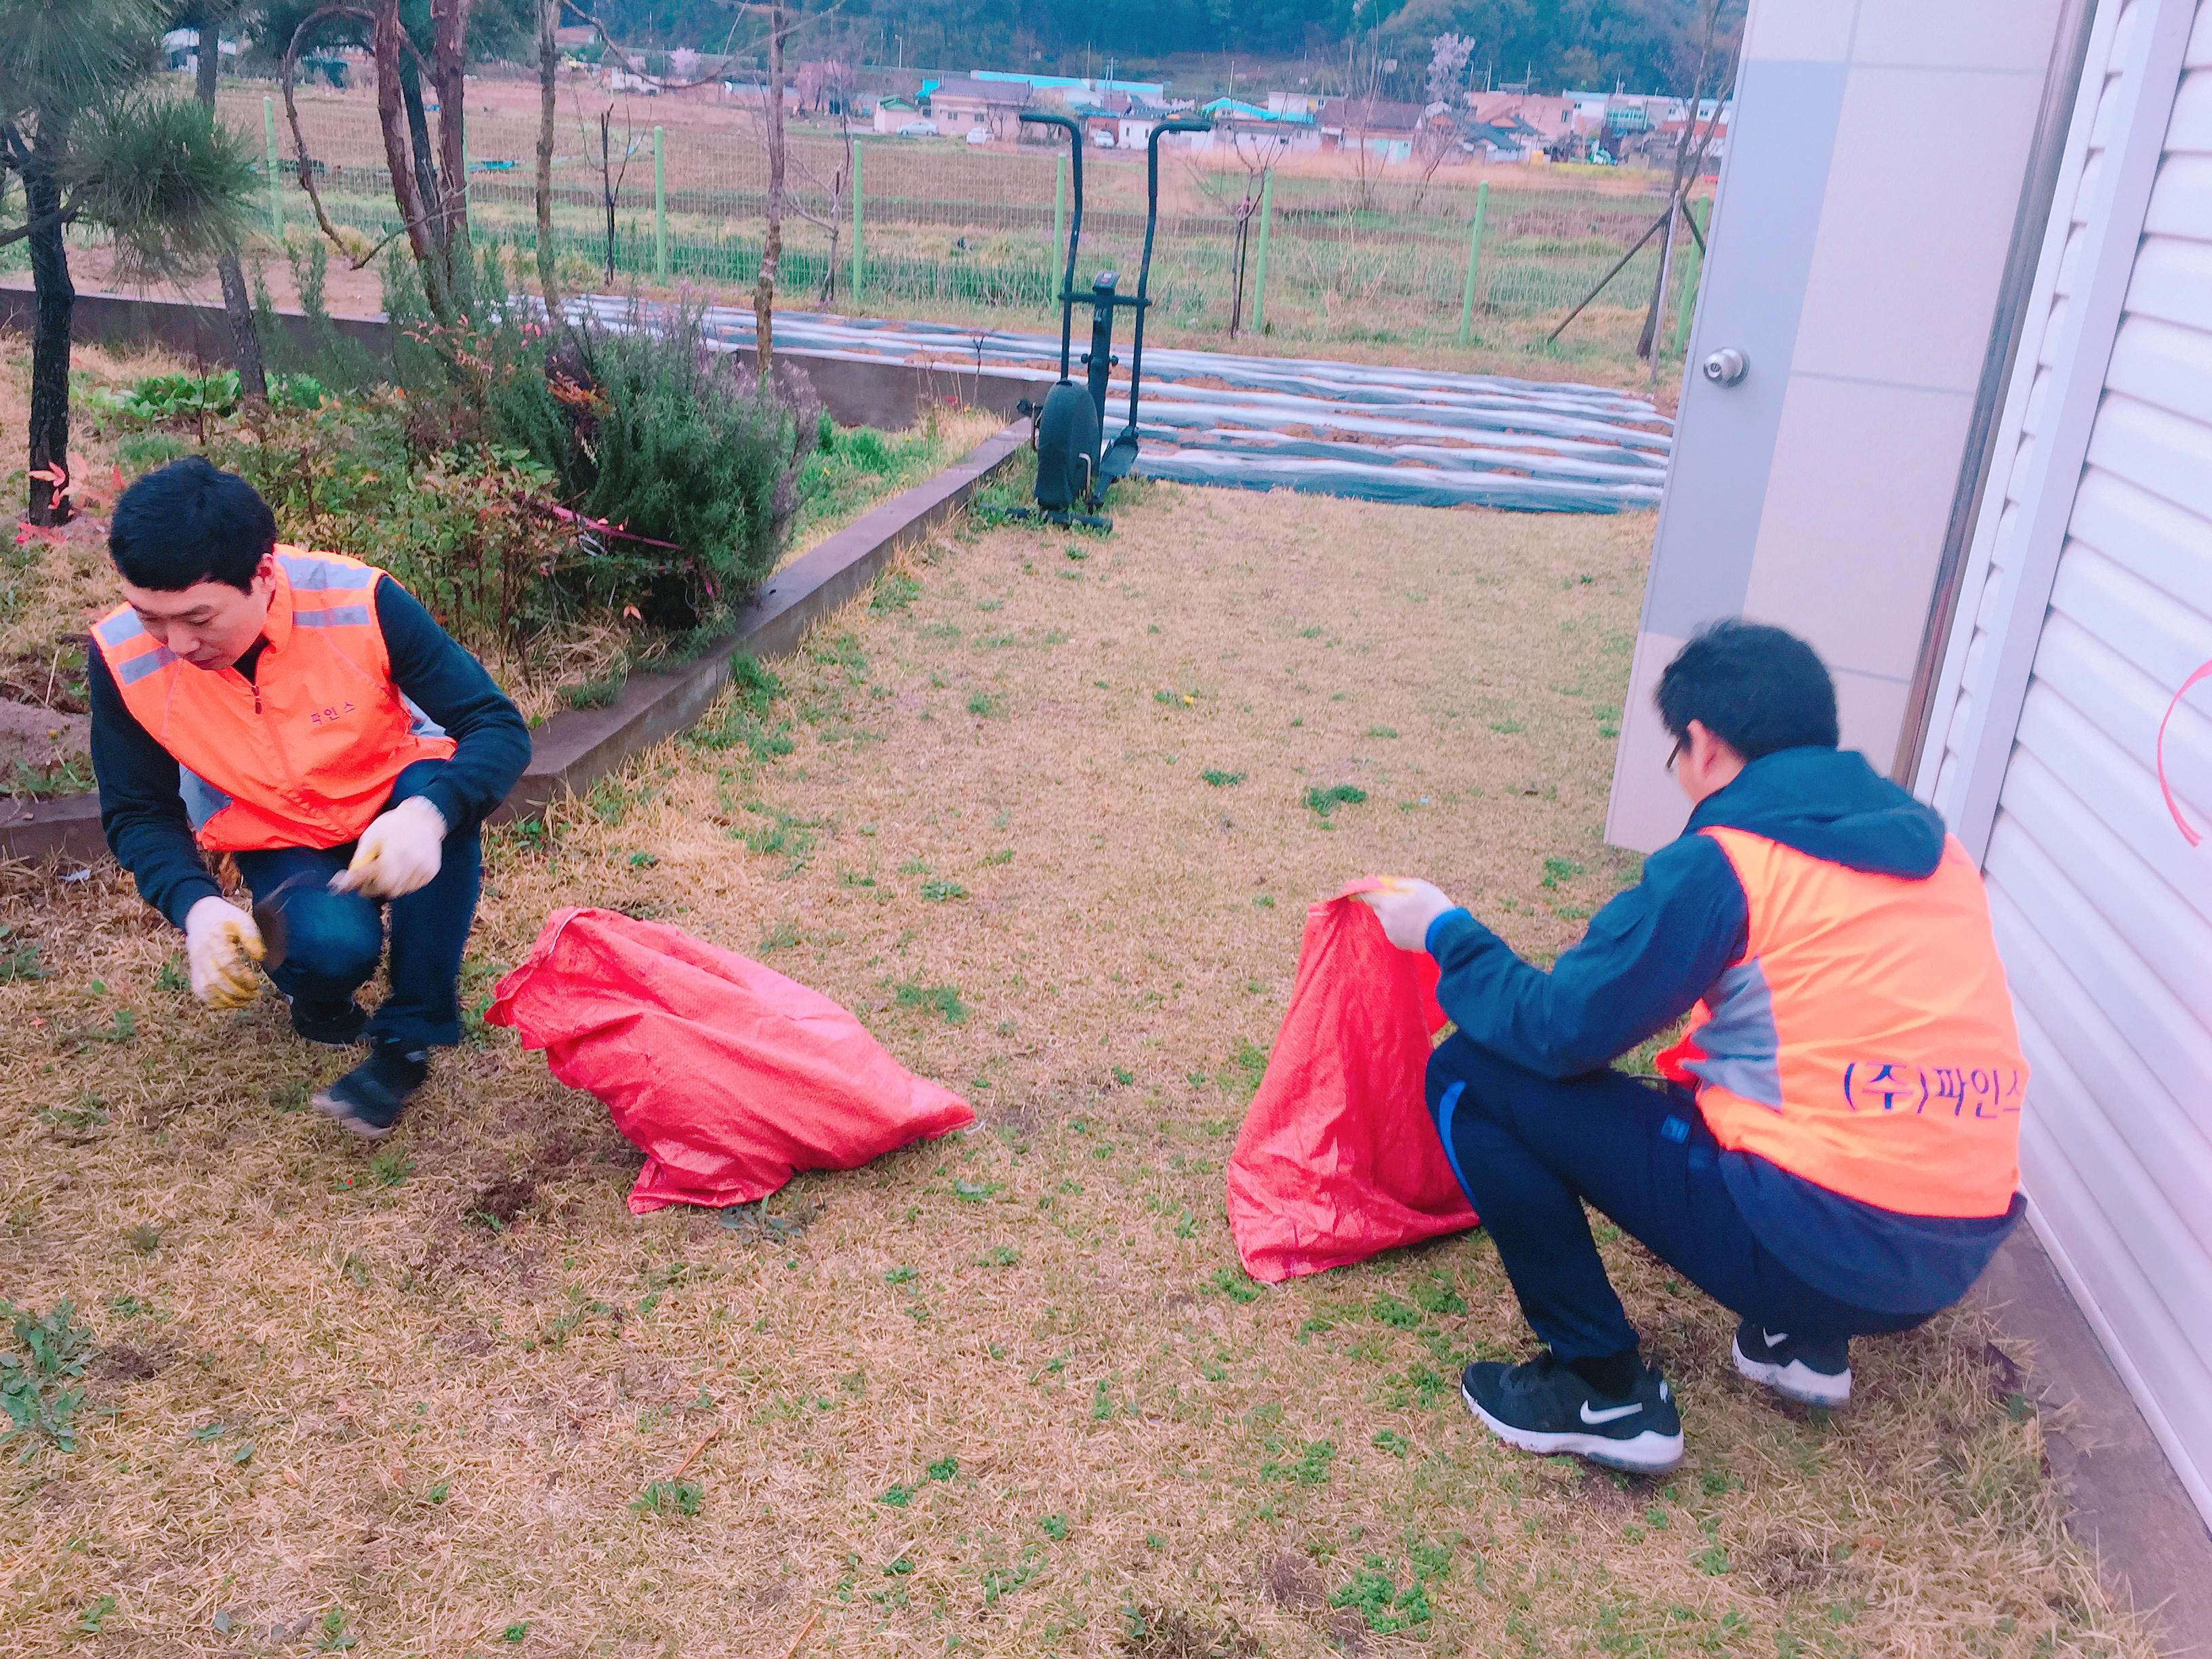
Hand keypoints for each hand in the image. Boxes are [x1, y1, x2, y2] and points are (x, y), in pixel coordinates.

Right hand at [184, 896, 264, 1008]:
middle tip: (254, 994)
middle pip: (216, 979)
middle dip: (237, 991)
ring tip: (245, 1001)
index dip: (241, 976)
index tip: (256, 982)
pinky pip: (198, 989)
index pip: (226, 964)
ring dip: (225, 999)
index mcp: (215, 940)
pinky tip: (228, 1003)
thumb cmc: (226, 918)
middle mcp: (202, 954)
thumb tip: (260, 957)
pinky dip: (212, 1000)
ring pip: (205, 988)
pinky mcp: (194, 970)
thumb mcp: (243, 920)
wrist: (200, 914)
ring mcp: (196, 963)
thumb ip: (252, 937)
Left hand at [330, 796, 447, 897]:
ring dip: (390, 886)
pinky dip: (404, 883)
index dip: (363, 886)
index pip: (376, 878)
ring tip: (386, 872)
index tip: (355, 888)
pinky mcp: (431, 871)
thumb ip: (361, 858)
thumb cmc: (394, 824)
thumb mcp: (371, 836)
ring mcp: (424, 867)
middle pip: (389, 889)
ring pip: (401, 890)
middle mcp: (412, 861)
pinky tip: (401, 870)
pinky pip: (413, 886)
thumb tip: (349, 877)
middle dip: (375, 888)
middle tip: (368, 882)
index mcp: (396, 851)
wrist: (422, 818)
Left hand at [1357, 876, 1458, 951]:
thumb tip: (1388, 884)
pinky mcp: (1397, 942)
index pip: (1367, 896)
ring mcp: (1390, 932)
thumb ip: (1399, 883)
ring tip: (1413, 913)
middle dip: (1385, 903)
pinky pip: (1393, 930)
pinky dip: (1399, 926)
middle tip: (1401, 900)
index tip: (1358, 889)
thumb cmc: (1433, 905)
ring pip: (1387, 919)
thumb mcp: (1419, 886)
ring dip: (1394, 915)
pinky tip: (1414, 924)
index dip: (1363, 891)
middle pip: (1378, 908)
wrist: (1446, 932)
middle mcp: (1385, 919)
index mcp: (1388, 903)